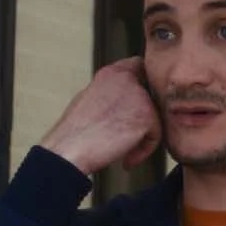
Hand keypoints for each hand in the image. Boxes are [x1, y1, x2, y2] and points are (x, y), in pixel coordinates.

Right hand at [39, 57, 161, 174]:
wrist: (69, 149)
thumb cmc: (74, 132)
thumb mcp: (90, 100)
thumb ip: (112, 94)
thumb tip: (126, 102)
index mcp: (110, 74)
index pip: (138, 66)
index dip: (142, 86)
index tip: (137, 107)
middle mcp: (126, 79)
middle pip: (151, 97)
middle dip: (143, 117)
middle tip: (127, 137)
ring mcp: (139, 96)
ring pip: (154, 118)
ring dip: (141, 137)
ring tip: (122, 151)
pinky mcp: (147, 117)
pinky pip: (155, 136)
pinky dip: (143, 151)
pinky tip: (126, 160)